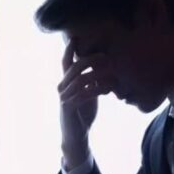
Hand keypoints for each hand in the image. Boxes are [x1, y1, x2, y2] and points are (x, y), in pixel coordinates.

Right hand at [58, 41, 112, 168]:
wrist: (76, 135)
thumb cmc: (83, 113)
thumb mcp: (89, 93)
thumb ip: (93, 81)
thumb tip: (104, 69)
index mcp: (66, 82)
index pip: (66, 63)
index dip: (69, 50)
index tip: (76, 37)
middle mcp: (62, 87)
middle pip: (73, 67)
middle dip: (90, 59)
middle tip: (105, 56)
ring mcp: (64, 97)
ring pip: (79, 80)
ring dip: (97, 74)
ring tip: (111, 72)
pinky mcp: (68, 107)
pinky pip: (83, 94)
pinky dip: (96, 90)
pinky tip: (108, 89)